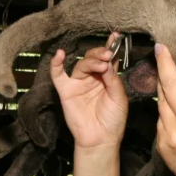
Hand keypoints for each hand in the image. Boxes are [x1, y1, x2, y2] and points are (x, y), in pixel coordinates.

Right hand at [51, 33, 128, 149]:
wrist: (101, 139)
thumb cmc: (113, 120)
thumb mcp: (119, 98)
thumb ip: (114, 80)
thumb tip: (109, 63)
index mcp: (108, 78)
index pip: (109, 59)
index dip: (112, 47)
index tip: (116, 36)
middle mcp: (93, 78)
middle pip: (94, 59)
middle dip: (101, 54)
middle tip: (108, 55)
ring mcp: (79, 83)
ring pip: (81, 65)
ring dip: (91, 61)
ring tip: (101, 64)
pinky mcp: (66, 91)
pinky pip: (58, 75)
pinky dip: (56, 64)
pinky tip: (60, 54)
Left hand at [154, 43, 175, 175]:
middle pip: (173, 85)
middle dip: (165, 63)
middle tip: (161, 48)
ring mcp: (172, 134)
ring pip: (162, 99)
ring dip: (161, 81)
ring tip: (161, 68)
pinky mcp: (161, 142)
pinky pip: (160, 116)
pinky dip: (163, 105)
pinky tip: (167, 99)